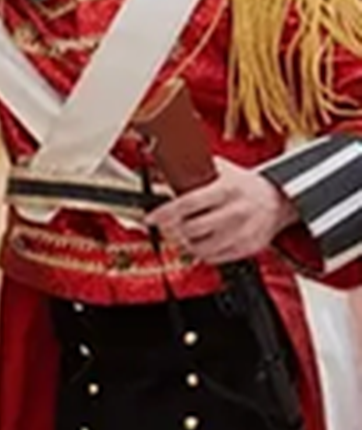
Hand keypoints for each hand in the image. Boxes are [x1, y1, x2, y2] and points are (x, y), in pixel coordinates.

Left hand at [148, 158, 298, 263]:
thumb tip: (162, 175)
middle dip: (172, 230)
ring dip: (185, 244)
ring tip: (183, 235)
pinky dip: (201, 253)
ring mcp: (242, 233)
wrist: (279, 200)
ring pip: (200, 248)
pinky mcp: (246, 249)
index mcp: (227, 190)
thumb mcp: (221, 171)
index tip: (151, 218)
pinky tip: (201, 242)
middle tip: (166, 228)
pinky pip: (213, 258)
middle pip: (191, 229)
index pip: (188, 203)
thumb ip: (193, 173)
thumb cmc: (244, 186)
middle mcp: (235, 212)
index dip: (165, 213)